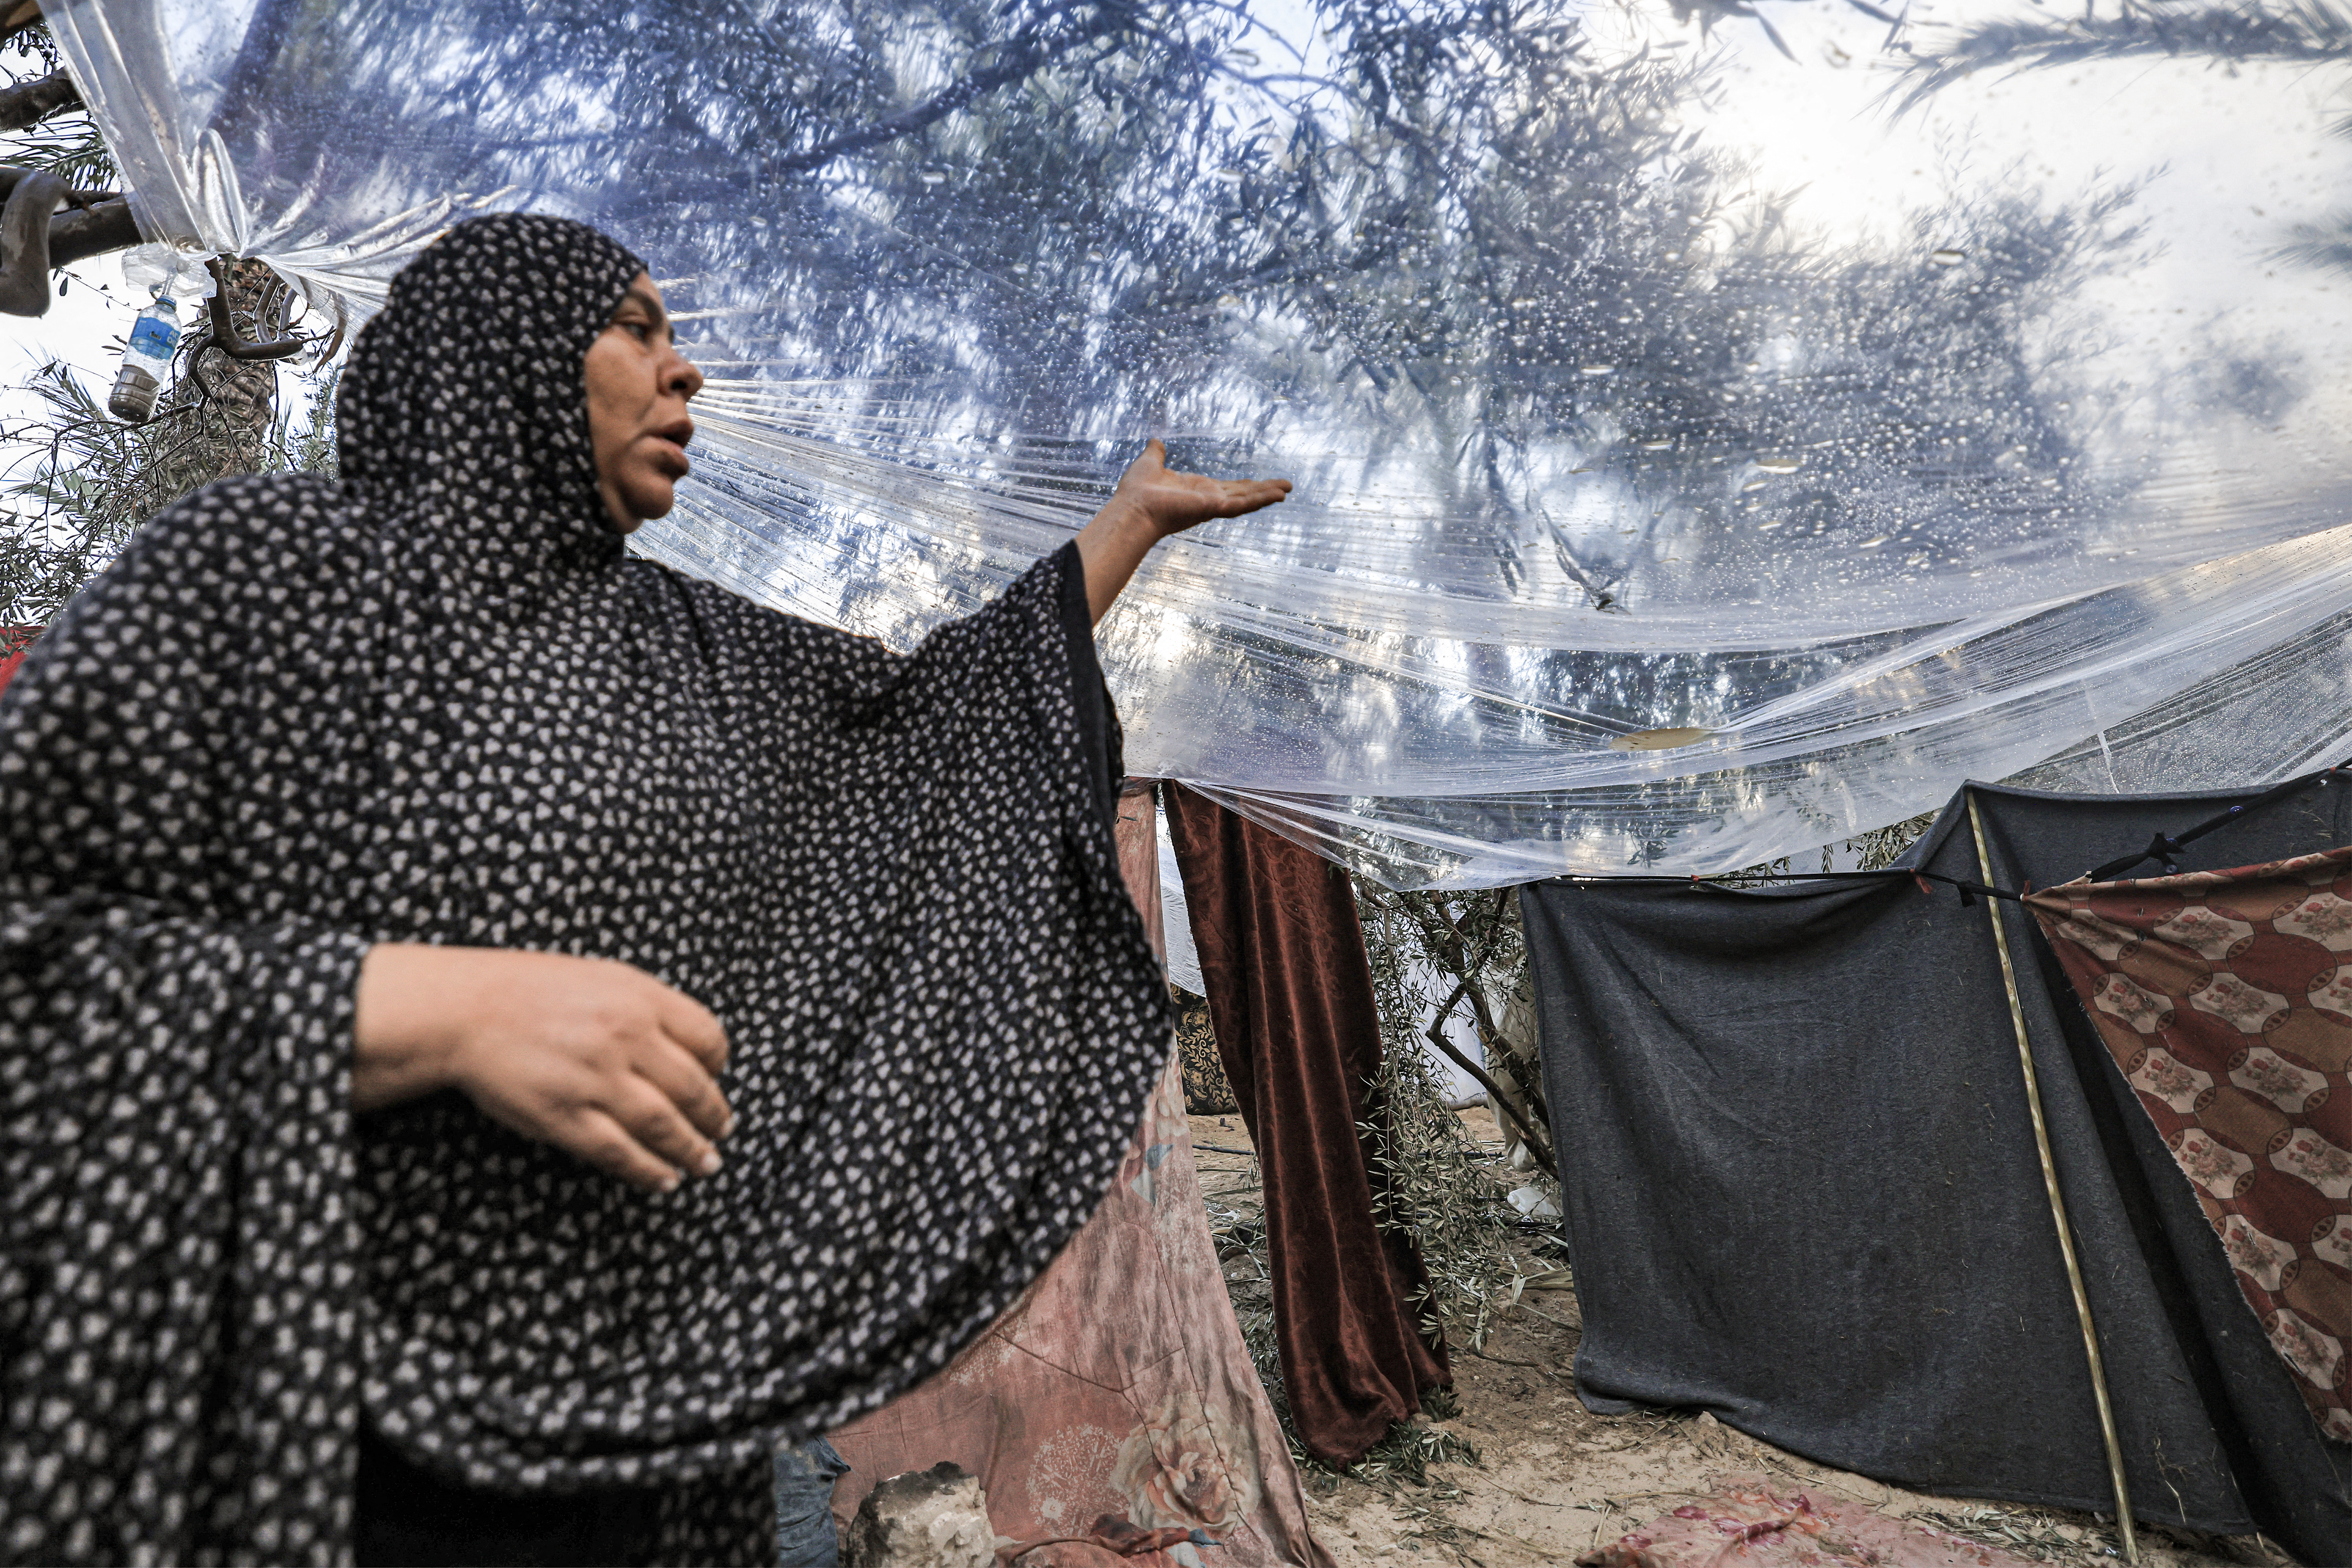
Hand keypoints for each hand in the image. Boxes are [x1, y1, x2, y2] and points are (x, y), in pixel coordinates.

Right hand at [352, 943, 732, 1193]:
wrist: (465, 1010)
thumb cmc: (533, 991)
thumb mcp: (604, 978)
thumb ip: (650, 1008)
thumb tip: (693, 1048)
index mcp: (639, 999)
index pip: (707, 1038)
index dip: (719, 1066)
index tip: (716, 1080)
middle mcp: (624, 1038)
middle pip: (692, 1088)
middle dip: (714, 1116)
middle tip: (721, 1131)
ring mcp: (595, 1080)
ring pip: (663, 1125)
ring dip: (691, 1149)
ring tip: (705, 1163)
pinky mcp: (564, 1116)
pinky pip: (619, 1151)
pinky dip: (648, 1169)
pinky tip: (664, 1178)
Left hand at [1074, 439, 1290, 622]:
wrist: (1131, 508)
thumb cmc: (1137, 491)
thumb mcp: (1150, 463)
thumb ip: (1156, 453)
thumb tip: (1155, 441)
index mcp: (1197, 490)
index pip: (1227, 487)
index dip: (1244, 485)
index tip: (1257, 481)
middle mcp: (1208, 499)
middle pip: (1243, 494)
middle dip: (1264, 490)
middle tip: (1285, 488)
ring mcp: (1212, 505)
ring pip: (1247, 499)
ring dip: (1268, 495)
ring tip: (1287, 490)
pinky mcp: (1213, 508)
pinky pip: (1242, 504)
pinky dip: (1260, 500)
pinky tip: (1278, 496)